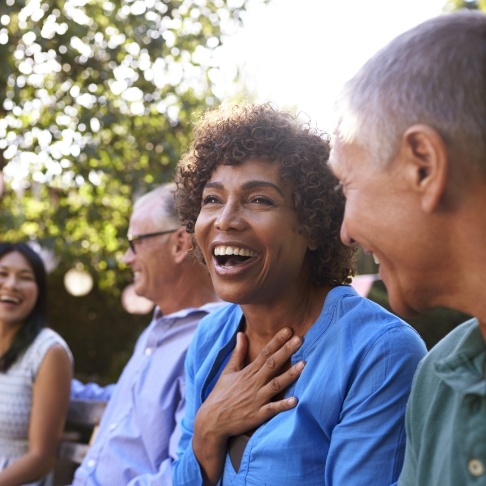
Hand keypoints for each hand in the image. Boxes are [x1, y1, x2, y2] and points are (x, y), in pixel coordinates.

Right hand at [193, 327, 304, 483]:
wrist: (212, 420)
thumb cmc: (221, 394)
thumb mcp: (228, 371)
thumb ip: (238, 352)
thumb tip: (241, 333)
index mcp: (248, 372)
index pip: (265, 353)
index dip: (277, 341)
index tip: (288, 330)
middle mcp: (254, 383)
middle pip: (273, 364)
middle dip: (286, 351)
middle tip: (300, 339)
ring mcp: (257, 399)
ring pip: (276, 384)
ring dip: (290, 375)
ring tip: (304, 365)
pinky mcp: (258, 415)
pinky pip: (273, 409)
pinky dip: (283, 405)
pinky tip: (295, 400)